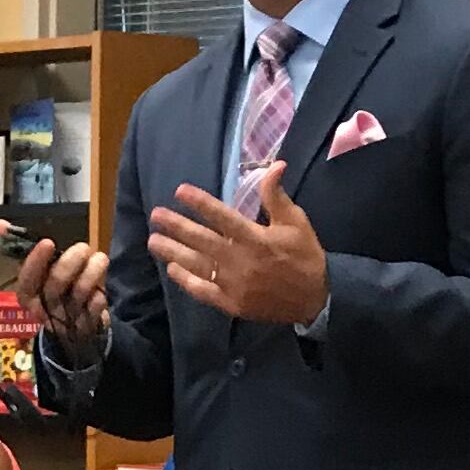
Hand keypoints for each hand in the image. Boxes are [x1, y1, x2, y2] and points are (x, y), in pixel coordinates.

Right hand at [0, 228, 112, 349]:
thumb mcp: (36, 272)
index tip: (48, 242)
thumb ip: (20, 247)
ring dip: (92, 271)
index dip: (36, 260)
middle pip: (56, 283)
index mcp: (27, 295)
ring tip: (100, 258)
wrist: (72, 330)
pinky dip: (100, 293)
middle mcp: (44, 308)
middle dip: (71, 261)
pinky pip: (96, 306)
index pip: (27, 278)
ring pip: (79, 292)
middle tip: (83, 247)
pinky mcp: (88, 324)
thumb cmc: (52, 290)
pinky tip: (101, 287)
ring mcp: (67, 318)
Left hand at [149, 168, 329, 327]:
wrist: (315, 299)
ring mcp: (233, 284)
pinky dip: (186, 280)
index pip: (222, 216)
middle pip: (201, 240)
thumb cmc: (305, 256)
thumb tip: (275, 165)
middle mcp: (240, 261)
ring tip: (153, 241)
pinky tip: (172, 269)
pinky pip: (202, 290)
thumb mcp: (296, 222)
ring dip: (173, 252)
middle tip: (156, 215)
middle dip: (176, 226)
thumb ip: (277, 196)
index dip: (200, 202)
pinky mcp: (231, 303)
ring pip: (196, 265)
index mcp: (256, 239)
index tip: (180, 191)